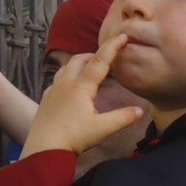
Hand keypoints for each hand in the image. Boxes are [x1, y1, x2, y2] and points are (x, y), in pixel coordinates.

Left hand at [21, 35, 143, 157]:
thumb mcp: (102, 129)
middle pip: (79, 59)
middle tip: (106, 57)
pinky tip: (71, 87)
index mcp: (81, 86)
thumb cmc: (74, 138)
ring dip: (79, 63)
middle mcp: (66, 83)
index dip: (112, 47)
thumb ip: (122, 118)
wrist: (43, 149)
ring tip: (89, 68)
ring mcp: (53, 90)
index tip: (123, 36)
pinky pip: (57, 80)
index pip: (100, 61)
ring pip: (66, 68)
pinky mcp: (46, 99)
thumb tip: (141, 111)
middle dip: (94, 54)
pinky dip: (67, 76)